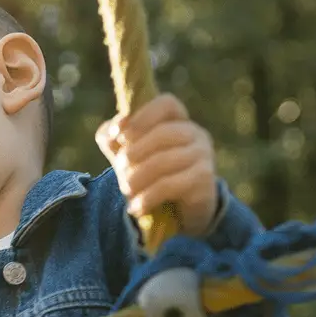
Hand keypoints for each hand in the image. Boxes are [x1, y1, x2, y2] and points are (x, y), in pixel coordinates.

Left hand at [96, 94, 219, 237]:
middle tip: (119, 170)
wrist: (179, 213)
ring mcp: (204, 155)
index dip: (142, 115)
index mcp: (178, 121)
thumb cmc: (150, 176)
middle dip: (133, 153)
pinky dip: (147, 197)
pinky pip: (170, 185)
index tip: (119, 135)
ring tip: (126, 191)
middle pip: (162, 134)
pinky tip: (136, 207)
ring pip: (164, 160)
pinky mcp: (204, 180)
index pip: (166, 104)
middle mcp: (196, 134)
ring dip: (137, 177)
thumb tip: (111, 133)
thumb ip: (113, 138)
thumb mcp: (127, 154)